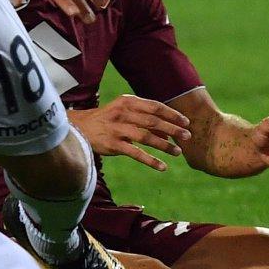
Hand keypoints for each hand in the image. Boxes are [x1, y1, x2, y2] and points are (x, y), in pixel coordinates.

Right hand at [72, 95, 193, 172]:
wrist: (80, 127)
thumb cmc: (107, 119)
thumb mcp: (124, 112)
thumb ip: (144, 118)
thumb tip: (168, 132)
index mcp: (127, 102)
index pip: (155, 106)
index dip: (172, 114)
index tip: (186, 122)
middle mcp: (122, 113)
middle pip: (153, 121)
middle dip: (173, 129)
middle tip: (188, 136)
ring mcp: (117, 129)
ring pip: (146, 137)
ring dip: (164, 145)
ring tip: (178, 152)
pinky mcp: (113, 145)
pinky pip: (136, 153)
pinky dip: (151, 160)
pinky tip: (162, 167)